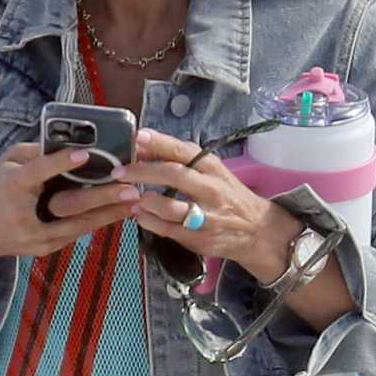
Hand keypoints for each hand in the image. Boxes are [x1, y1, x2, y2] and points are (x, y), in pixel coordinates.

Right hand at [0, 142, 141, 266]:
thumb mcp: (7, 163)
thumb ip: (36, 152)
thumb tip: (70, 142)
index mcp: (13, 186)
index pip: (38, 172)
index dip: (61, 163)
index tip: (85, 154)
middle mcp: (26, 215)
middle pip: (68, 206)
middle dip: (102, 197)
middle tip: (130, 187)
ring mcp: (37, 236)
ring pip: (79, 225)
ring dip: (110, 214)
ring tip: (136, 203)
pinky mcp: (46, 247)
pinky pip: (77, 233)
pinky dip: (99, 222)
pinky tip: (120, 213)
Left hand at [117, 128, 305, 280]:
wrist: (256, 230)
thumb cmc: (228, 196)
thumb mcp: (212, 172)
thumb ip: (181, 160)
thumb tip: (143, 147)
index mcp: (213, 168)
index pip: (184, 150)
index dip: (159, 142)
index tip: (137, 137)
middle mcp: (211, 189)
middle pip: (174, 175)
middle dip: (142, 171)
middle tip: (120, 171)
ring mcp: (206, 216)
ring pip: (169, 206)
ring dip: (144, 200)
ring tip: (130, 196)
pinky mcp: (199, 238)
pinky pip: (167, 229)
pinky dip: (148, 221)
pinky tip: (140, 214)